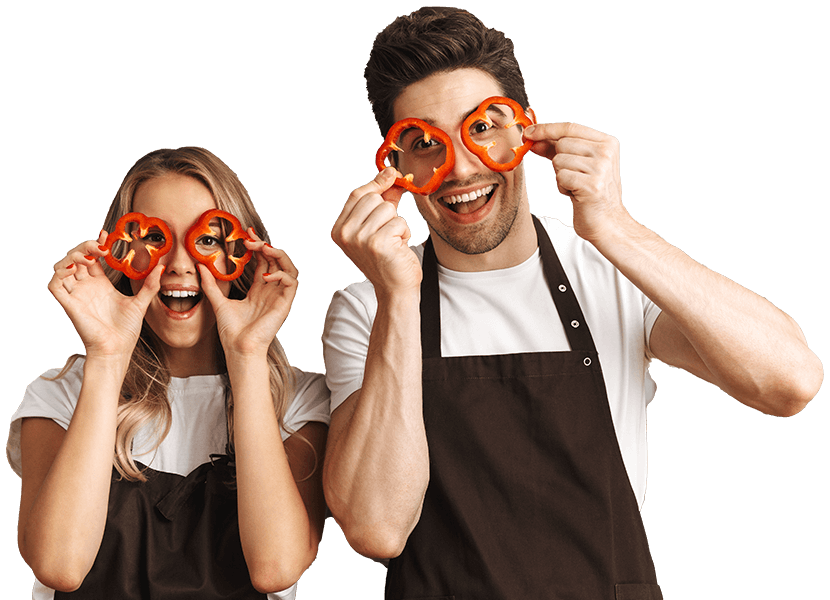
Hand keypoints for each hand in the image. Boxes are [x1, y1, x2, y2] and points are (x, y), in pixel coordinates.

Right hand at [47, 232, 162, 359]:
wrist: (117, 350)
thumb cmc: (126, 331)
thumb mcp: (141, 303)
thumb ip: (150, 285)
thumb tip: (161, 267)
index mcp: (101, 284)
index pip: (93, 257)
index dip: (96, 243)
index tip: (106, 233)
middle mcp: (86, 286)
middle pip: (77, 257)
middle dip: (86, 246)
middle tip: (100, 246)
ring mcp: (76, 294)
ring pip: (63, 266)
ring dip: (72, 256)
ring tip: (88, 255)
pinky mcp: (69, 304)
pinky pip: (55, 285)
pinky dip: (60, 273)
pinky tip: (74, 269)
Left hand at [200, 232, 297, 357]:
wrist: (239, 348)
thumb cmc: (232, 331)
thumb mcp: (218, 302)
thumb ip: (211, 285)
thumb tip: (200, 267)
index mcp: (259, 289)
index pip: (264, 261)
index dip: (257, 247)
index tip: (245, 235)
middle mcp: (271, 290)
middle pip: (276, 260)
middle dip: (266, 245)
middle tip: (251, 238)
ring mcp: (279, 296)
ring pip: (289, 267)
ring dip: (279, 255)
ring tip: (264, 248)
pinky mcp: (285, 303)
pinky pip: (291, 282)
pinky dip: (281, 274)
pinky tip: (265, 275)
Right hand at [332, 168, 421, 298]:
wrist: (395, 289)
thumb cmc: (388, 259)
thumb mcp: (378, 226)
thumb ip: (383, 199)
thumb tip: (390, 172)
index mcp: (339, 229)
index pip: (357, 195)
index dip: (376, 183)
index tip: (391, 174)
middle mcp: (345, 234)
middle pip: (374, 199)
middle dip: (388, 211)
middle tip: (388, 233)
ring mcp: (360, 239)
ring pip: (388, 209)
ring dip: (397, 224)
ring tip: (393, 242)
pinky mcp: (378, 243)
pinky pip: (400, 222)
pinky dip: (405, 233)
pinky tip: (399, 248)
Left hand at [524, 122, 625, 242]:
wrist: (607, 222)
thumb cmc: (591, 191)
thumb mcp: (577, 164)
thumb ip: (555, 148)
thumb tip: (531, 136)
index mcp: (607, 142)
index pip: (570, 127)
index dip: (546, 129)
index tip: (528, 132)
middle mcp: (606, 152)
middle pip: (562, 144)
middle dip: (558, 160)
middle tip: (572, 175)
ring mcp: (601, 168)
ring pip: (559, 161)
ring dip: (561, 176)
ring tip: (576, 186)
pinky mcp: (592, 185)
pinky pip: (561, 177)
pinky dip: (563, 187)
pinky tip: (575, 194)